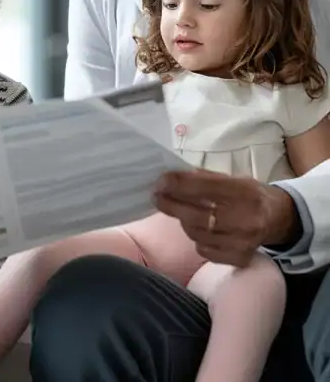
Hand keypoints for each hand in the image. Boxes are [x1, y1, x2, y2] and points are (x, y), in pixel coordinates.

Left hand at [152, 169, 299, 266]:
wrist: (279, 218)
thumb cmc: (249, 194)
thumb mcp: (231, 178)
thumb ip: (202, 178)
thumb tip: (170, 177)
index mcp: (243, 192)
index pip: (203, 188)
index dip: (178, 185)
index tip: (160, 182)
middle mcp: (245, 218)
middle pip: (196, 215)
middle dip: (171, 205)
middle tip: (157, 197)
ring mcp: (243, 242)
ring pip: (197, 234)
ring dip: (184, 221)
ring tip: (184, 212)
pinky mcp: (240, 258)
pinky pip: (205, 250)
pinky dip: (198, 240)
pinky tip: (202, 231)